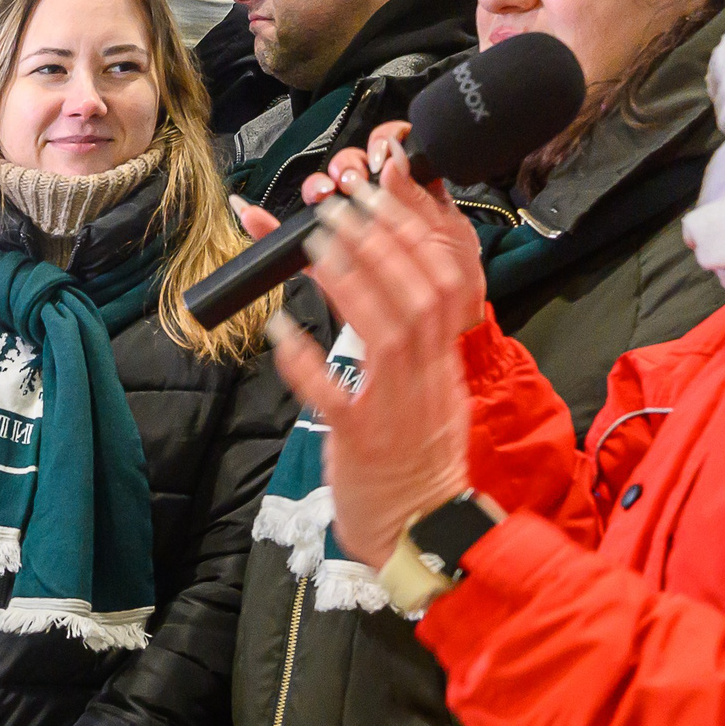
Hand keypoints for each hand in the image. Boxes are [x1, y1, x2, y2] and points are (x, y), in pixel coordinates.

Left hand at [265, 147, 478, 566]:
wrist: (420, 533)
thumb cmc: (415, 461)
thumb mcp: (427, 393)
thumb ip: (413, 343)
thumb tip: (383, 286)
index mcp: (442, 364)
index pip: (446, 283)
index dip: (417, 233)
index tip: (385, 191)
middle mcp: (426, 380)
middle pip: (420, 295)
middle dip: (381, 241)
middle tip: (340, 202)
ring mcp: (397, 410)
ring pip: (387, 333)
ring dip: (350, 281)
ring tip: (313, 243)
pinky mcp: (362, 442)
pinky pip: (335, 397)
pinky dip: (305, 361)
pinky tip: (278, 330)